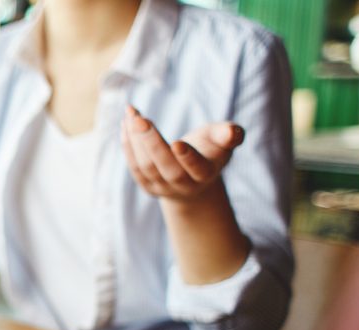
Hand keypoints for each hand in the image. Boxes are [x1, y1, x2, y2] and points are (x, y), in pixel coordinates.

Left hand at [121, 106, 244, 203]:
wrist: (194, 178)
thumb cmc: (210, 150)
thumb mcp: (222, 141)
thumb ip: (228, 135)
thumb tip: (233, 132)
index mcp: (205, 174)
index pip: (197, 168)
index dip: (188, 157)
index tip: (176, 142)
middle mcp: (183, 185)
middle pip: (165, 168)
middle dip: (151, 143)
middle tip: (139, 119)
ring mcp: (162, 188)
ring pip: (145, 167)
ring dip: (135, 139)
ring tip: (131, 113)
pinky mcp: (146, 185)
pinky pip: (134, 167)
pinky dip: (128, 145)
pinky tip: (125, 123)